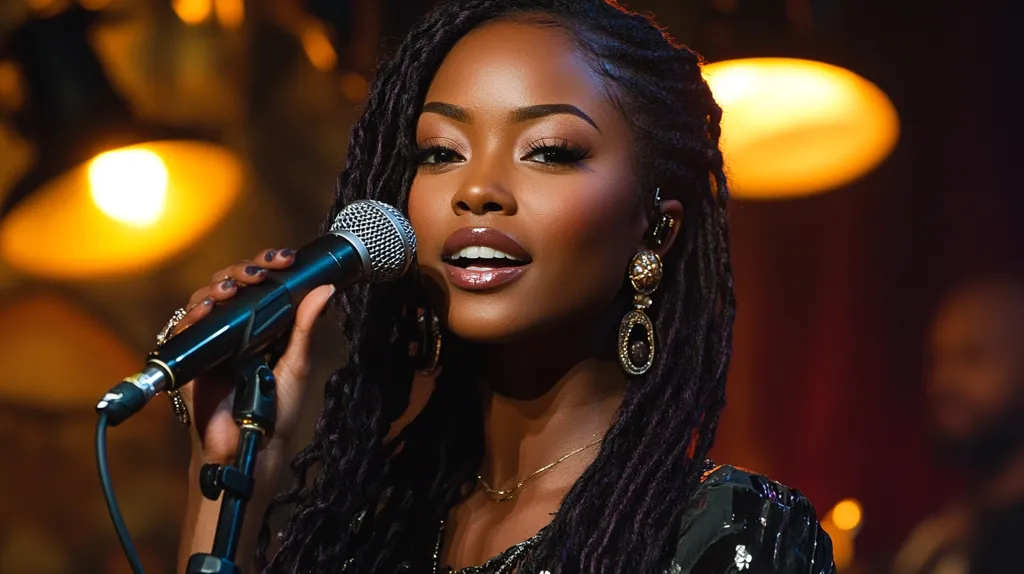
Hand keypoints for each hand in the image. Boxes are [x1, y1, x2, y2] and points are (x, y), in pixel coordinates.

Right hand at [170, 248, 335, 463]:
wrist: (250, 448)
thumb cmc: (276, 410)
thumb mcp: (297, 364)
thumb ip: (306, 327)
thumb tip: (326, 289)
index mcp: (263, 325)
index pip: (261, 283)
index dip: (269, 264)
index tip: (286, 259)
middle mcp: (236, 328)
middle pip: (231, 283)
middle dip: (243, 270)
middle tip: (259, 274)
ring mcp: (212, 342)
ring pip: (205, 299)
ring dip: (217, 286)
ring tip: (232, 289)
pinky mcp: (190, 359)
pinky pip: (182, 330)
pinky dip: (191, 316)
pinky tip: (206, 310)